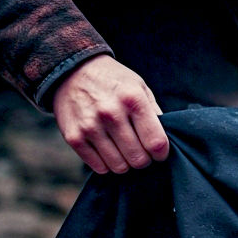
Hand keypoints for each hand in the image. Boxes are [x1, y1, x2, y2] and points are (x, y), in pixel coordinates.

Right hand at [52, 55, 168, 174]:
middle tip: (140, 151)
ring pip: (119, 167)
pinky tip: (107, 151)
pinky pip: (99, 167)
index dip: (161, 154)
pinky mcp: (74, 137)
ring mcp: (90, 126)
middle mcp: (111, 113)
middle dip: (144, 160)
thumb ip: (155, 114)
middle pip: (138, 159)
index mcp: (132, 100)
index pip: (156, 143)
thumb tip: (166, 142)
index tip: (158, 152)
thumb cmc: (113, 82)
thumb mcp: (140, 88)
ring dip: (125, 163)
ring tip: (123, 150)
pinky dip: (106, 164)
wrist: (72, 71)